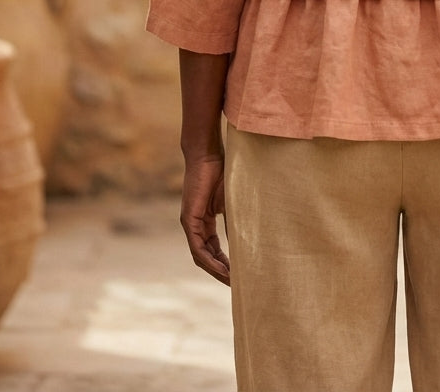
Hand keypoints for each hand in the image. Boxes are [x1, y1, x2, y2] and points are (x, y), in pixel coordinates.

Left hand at [180, 154, 229, 285]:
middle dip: (221, 271)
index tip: (239, 274)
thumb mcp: (232, 202)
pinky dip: (210, 260)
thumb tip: (250, 241)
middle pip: (206, 256)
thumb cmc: (222, 172)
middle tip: (237, 285)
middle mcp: (195, 225)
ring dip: (216, 270)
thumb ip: (236, 221)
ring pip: (201, 256)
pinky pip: (197, 247)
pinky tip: (222, 269)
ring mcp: (190, 223)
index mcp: (205, 220)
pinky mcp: (189, 220)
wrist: (208, 154)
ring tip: (232, 282)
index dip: (225, 262)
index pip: (214, 248)